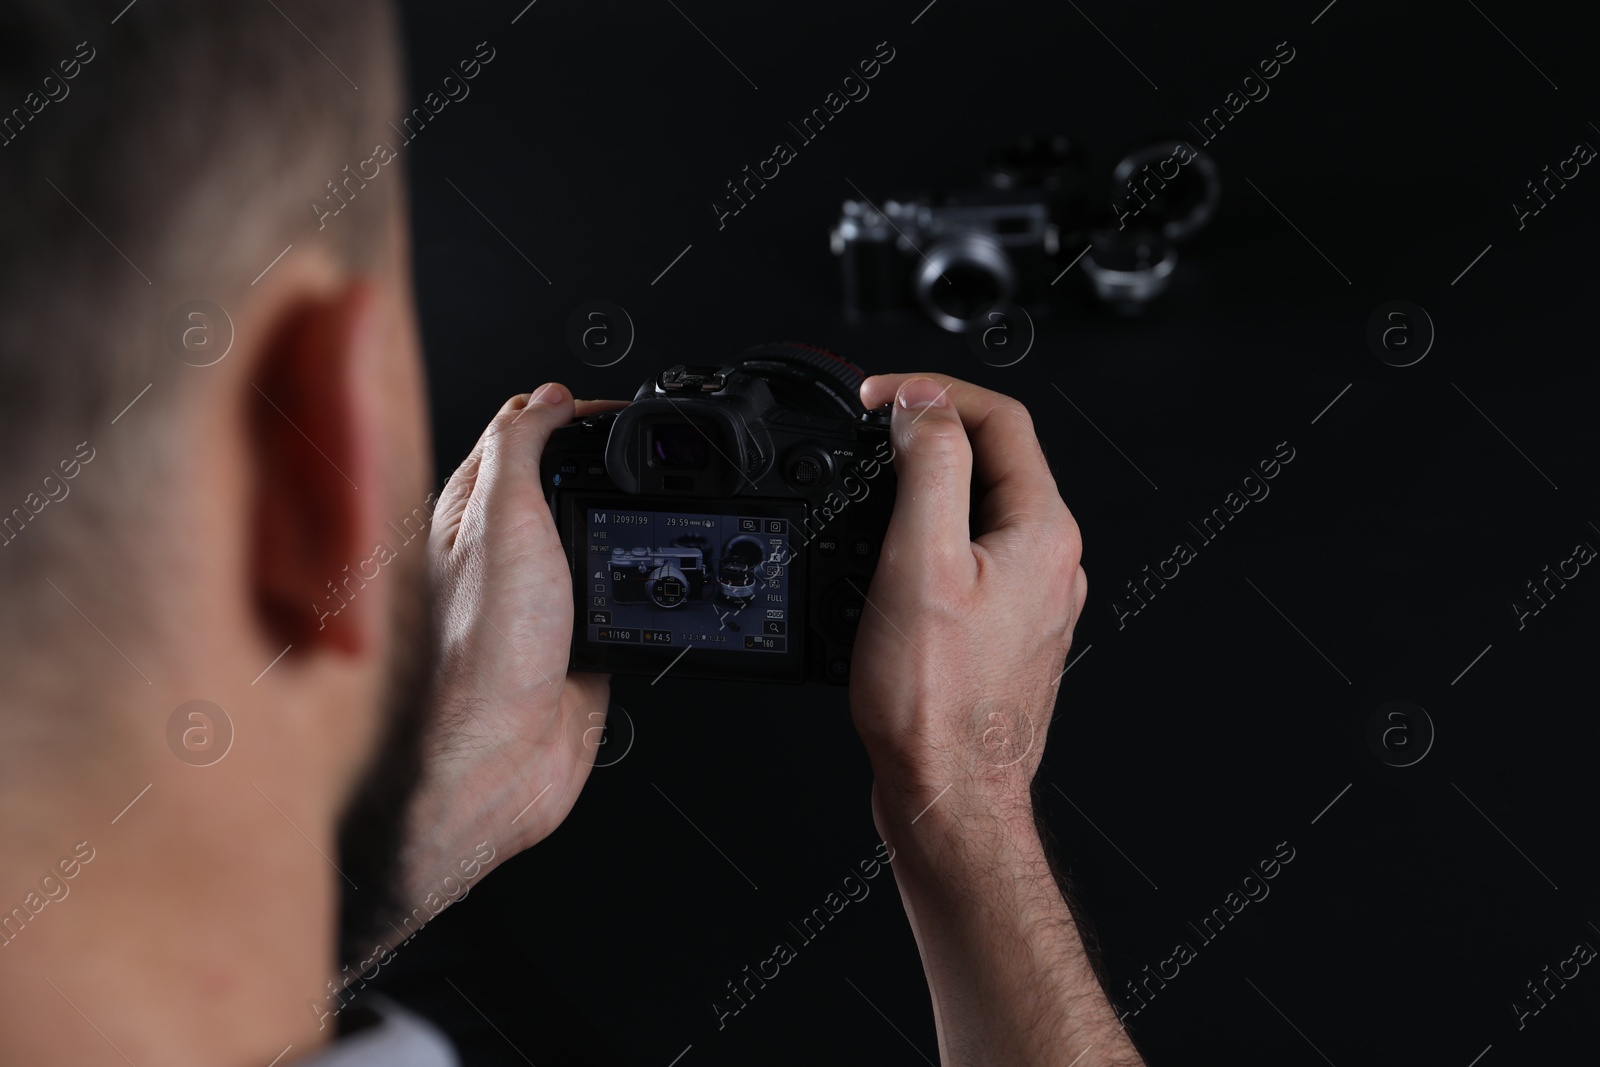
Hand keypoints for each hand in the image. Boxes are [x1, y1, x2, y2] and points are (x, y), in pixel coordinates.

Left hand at [406, 384, 626, 888]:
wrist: (496, 761)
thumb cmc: (478, 652)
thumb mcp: (501, 519)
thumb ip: (522, 448)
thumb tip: (547, 396)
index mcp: (470, 511)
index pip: (521, 436)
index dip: (571, 414)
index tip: (620, 412)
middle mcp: (501, 554)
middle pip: (562, 483)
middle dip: (603, 464)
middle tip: (646, 451)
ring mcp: (541, 602)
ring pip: (593, 539)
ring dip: (625, 524)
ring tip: (655, 503)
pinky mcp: (575, 644)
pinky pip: (617, 599)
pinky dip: (639, 584)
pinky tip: (654, 577)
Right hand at [848, 374, 1086, 832]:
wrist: (949, 796)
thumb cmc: (937, 704)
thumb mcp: (919, 562)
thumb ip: (929, 467)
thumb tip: (924, 404)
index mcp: (1043, 531)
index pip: (999, 417)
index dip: (932, 391)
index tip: (877, 398)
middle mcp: (1051, 561)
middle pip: (993, 459)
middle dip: (928, 434)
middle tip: (868, 437)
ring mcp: (1033, 599)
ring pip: (981, 510)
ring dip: (927, 487)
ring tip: (871, 492)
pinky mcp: (1006, 631)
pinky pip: (972, 558)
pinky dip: (930, 540)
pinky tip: (888, 564)